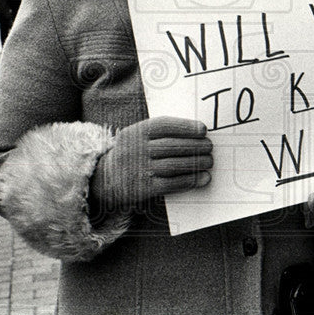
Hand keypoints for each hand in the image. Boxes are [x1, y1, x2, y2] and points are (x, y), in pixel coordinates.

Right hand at [90, 116, 212, 210]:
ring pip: (174, 165)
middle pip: (172, 146)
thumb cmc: (130, 153)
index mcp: (136, 132)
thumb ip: (159, 133)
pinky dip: (190, 180)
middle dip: (195, 146)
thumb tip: (193, 133)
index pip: (165, 126)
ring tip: (209, 161)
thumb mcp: (136, 136)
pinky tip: (202, 178)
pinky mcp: (145, 188)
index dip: (186, 127)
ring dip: (196, 163)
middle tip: (210, 147)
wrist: (104, 178)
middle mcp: (137, 150)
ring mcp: (140, 170)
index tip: (202, 130)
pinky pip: (171, 184)